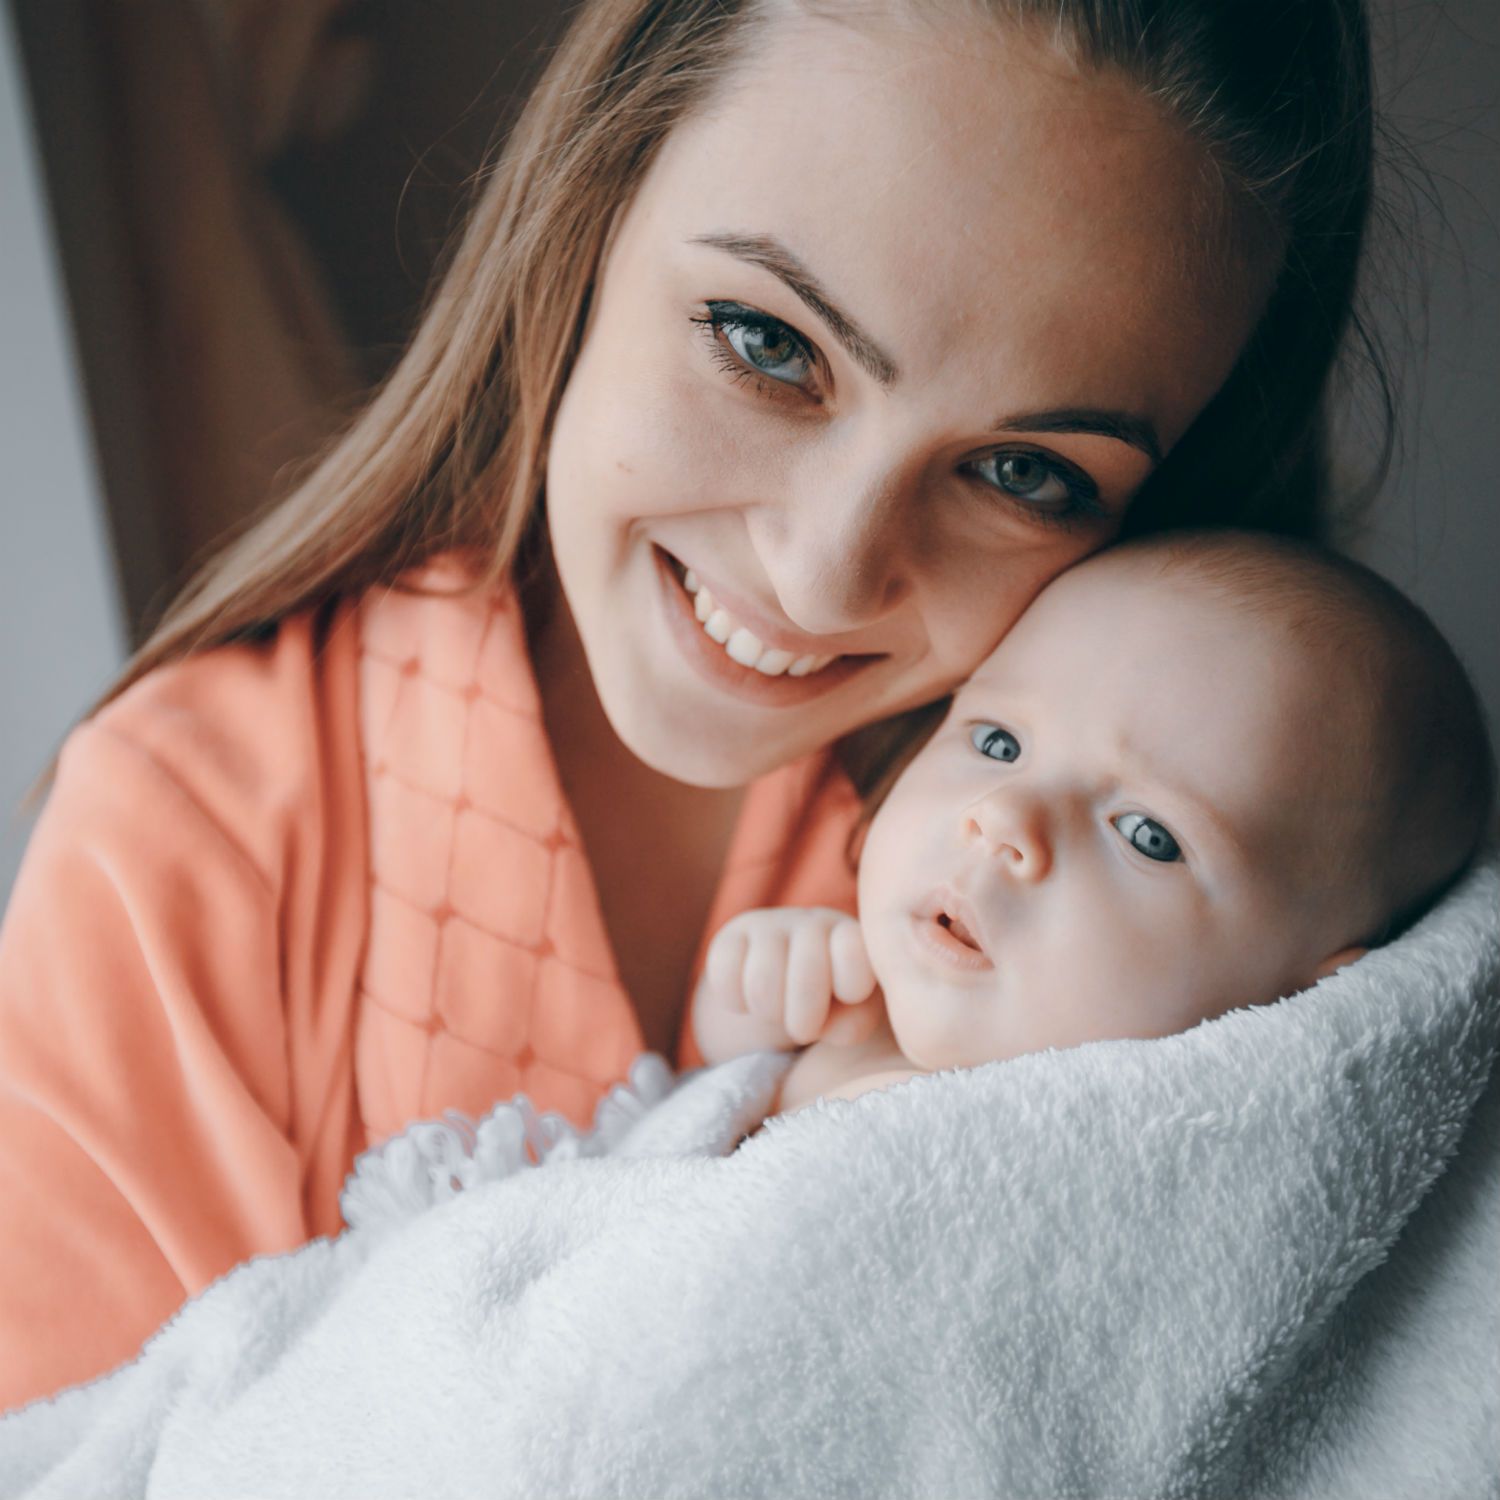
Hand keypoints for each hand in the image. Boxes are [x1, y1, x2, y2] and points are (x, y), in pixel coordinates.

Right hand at [692, 907, 879, 1065]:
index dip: (851, 990)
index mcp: (850, 935)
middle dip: (804, 1021)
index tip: (846, 1000)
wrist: (782, 979)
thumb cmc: (829, 999)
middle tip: (804, 1029)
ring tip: (776, 1012)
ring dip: (769, 1014)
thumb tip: (836, 1029)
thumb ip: (854, 1023)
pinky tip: (748, 999)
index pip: (854, 954)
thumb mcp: (851, 1014)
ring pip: (762, 985)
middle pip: (806, 978)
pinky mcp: (729, 936)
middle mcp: (810, 921)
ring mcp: (767, 925)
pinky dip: (736, 1003)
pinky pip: (725, 979)